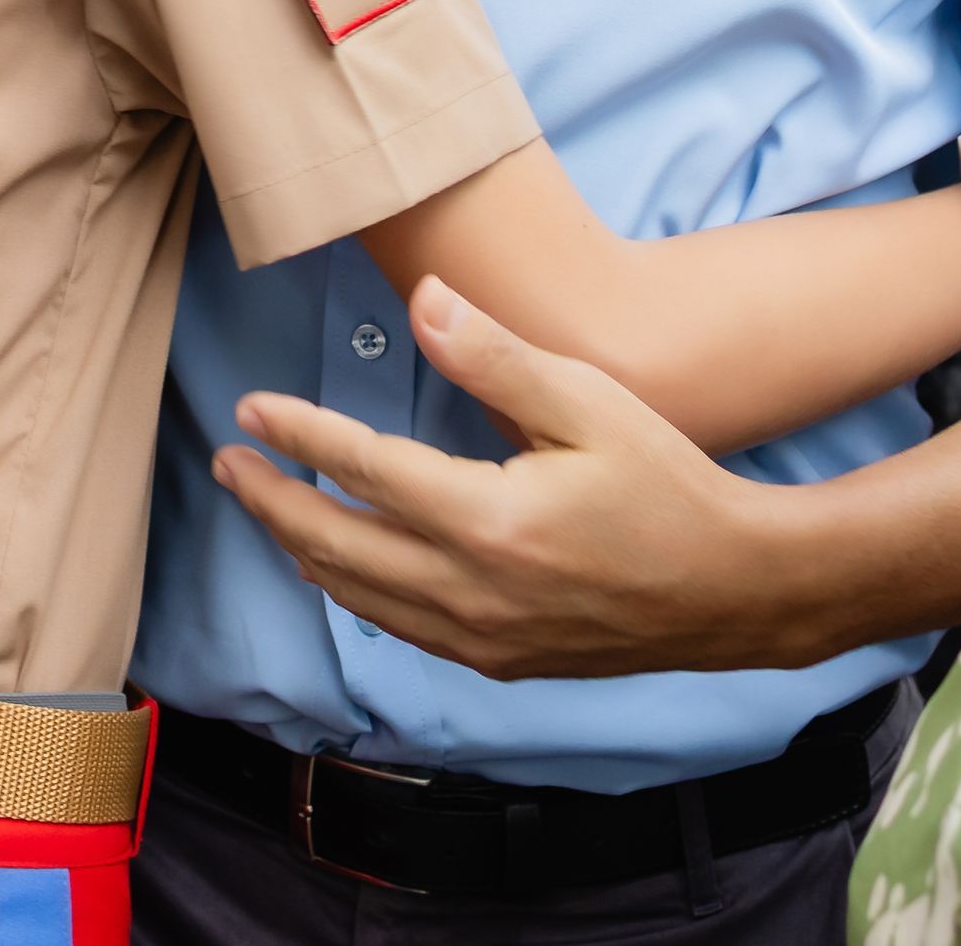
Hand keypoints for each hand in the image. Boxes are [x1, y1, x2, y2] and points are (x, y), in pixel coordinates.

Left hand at [212, 278, 822, 680]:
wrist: (732, 589)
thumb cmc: (666, 481)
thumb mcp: (588, 401)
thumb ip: (496, 356)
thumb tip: (422, 300)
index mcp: (488, 522)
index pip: (364, 471)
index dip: (300, 437)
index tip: (251, 409)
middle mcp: (470, 592)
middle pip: (337, 545)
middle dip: (272, 501)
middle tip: (227, 461)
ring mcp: (481, 637)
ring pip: (357, 596)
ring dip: (300, 547)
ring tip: (263, 505)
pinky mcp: (498, 660)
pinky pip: (397, 627)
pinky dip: (350, 590)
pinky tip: (337, 566)